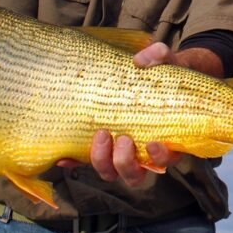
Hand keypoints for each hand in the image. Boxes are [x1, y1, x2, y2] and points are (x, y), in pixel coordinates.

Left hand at [57, 41, 182, 185]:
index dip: (161, 157)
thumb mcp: (168, 63)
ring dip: (102, 161)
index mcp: (166, 138)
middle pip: (134, 175)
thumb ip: (161, 57)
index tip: (153, 143)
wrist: (147, 75)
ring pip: (111, 172)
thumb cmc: (162, 75)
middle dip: (125, 162)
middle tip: (122, 138)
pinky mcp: (100, 146)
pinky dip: (74, 159)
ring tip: (100, 135)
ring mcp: (119, 152)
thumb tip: (141, 60)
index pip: (167, 159)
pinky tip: (65, 155)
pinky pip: (84, 160)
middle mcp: (142, 153)